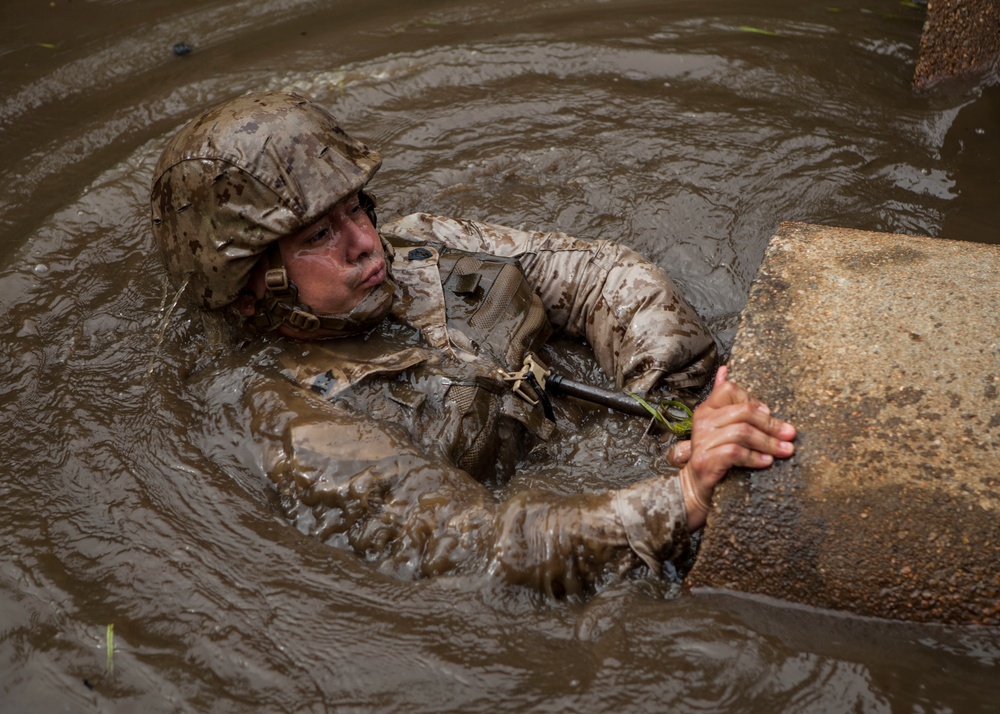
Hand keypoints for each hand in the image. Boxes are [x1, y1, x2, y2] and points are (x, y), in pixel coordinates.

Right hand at [678, 365, 795, 529]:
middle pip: (743, 412)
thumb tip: (726, 369)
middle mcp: (702, 421)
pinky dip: (754, 457)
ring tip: (784, 451)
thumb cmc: (714, 458)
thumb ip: (725, 401)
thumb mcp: (720, 427)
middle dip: (771, 424)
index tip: (770, 415)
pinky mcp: (705, 460)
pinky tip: (766, 462)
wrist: (696, 490)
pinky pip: (735, 452)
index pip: (730, 390)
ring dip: (768, 442)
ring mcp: (702, 441)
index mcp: (707, 410)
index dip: (754, 401)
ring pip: (742, 432)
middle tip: (790, 435)